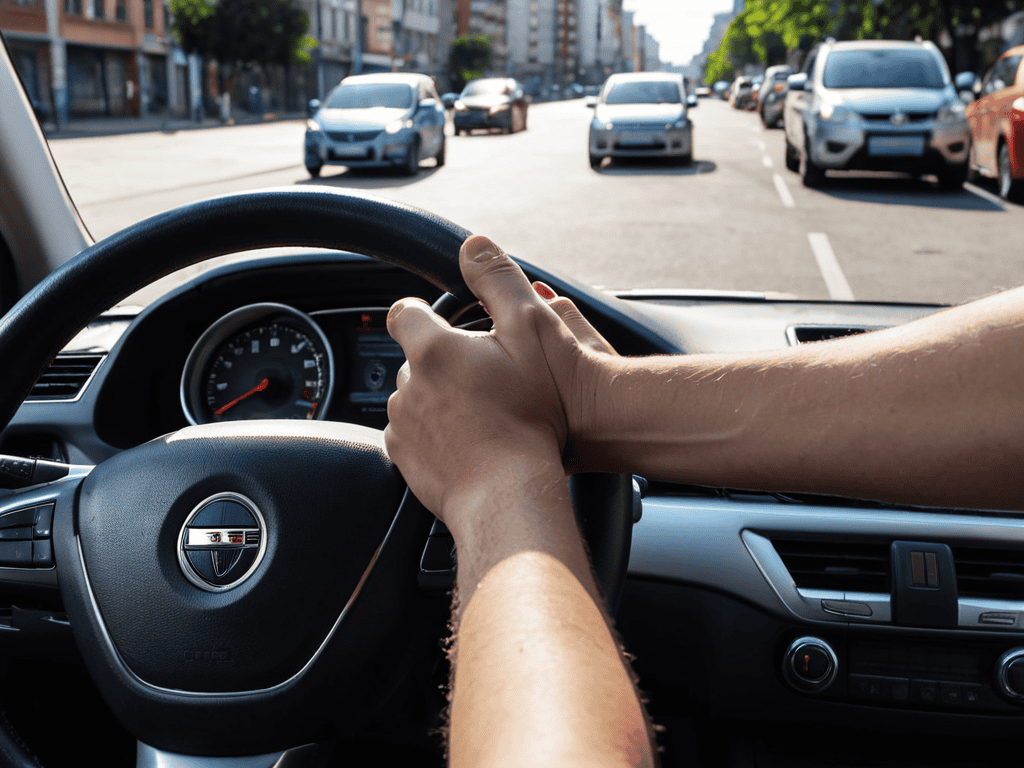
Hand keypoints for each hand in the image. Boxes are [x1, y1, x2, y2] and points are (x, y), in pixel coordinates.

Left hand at [383, 235, 615, 535]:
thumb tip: (473, 244)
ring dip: (439, 399)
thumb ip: (498, 281)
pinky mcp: (404, 458)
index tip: (439, 320)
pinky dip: (435, 434)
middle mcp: (408, 384)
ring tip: (482, 415)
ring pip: (414, 397)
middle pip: (415, 358)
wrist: (512, 493)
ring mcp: (403, 424)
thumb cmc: (531, 416)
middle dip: (442, 362)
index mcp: (433, 349)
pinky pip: (414, 434)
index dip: (423, 312)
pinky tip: (469, 442)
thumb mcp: (530, 331)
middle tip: (484, 378)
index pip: (406, 312)